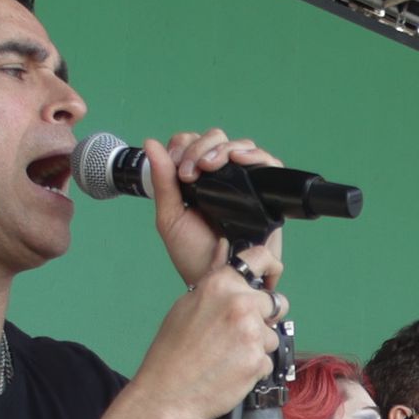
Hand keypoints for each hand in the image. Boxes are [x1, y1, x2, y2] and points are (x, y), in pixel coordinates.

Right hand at [135, 266, 285, 418]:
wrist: (167, 394)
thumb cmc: (172, 352)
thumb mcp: (187, 304)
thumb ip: (214, 277)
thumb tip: (225, 247)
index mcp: (220, 285)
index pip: (261, 257)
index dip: (270, 266)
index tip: (272, 274)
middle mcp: (239, 304)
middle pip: (276, 303)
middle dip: (263, 316)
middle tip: (238, 332)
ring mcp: (252, 333)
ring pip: (272, 335)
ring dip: (257, 345)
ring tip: (227, 356)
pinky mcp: (258, 361)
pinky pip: (268, 360)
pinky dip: (254, 367)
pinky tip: (230, 370)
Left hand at [143, 132, 286, 289]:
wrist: (219, 278)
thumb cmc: (194, 256)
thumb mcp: (170, 217)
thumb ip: (162, 181)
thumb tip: (151, 143)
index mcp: (198, 181)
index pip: (193, 144)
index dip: (185, 146)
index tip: (179, 167)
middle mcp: (222, 180)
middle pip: (217, 140)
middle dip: (201, 148)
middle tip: (191, 172)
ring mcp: (244, 186)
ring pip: (240, 147)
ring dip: (223, 149)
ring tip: (210, 166)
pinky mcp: (265, 195)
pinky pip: (268, 164)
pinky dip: (255, 155)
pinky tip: (239, 160)